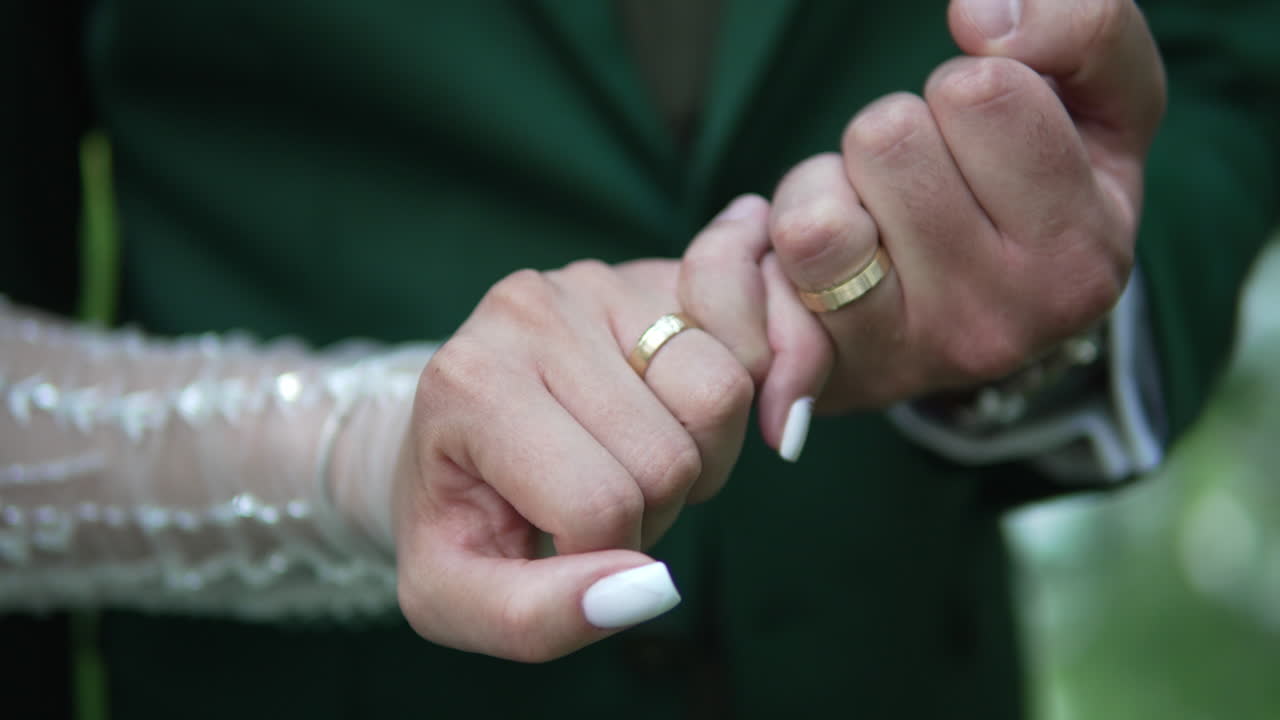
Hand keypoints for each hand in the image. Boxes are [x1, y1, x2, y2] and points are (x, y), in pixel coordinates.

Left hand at [390, 241, 758, 659]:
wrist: (444, 439)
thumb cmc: (454, 520)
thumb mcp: (453, 599)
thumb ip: (538, 618)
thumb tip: (652, 589)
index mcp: (470, 384)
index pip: (599, 506)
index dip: (604, 557)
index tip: (559, 545)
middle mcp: (528, 310)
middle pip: (668, 457)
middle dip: (654, 512)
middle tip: (598, 507)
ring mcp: (594, 282)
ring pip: (721, 397)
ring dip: (699, 459)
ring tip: (632, 464)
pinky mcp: (648, 276)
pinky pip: (744, 350)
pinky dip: (727, 410)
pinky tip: (668, 423)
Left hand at [685, 0, 1165, 454]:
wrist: (958, 320)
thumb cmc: (1025, 191)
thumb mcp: (1098, 105)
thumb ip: (1085, 28)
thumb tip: (979, 17)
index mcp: (1084, 252)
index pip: (982, 91)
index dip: (969, 87)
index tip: (985, 136)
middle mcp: (1003, 321)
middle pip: (887, 138)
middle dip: (892, 135)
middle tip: (920, 183)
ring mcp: (908, 355)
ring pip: (816, 209)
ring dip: (829, 186)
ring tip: (872, 218)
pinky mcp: (826, 370)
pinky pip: (761, 260)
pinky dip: (773, 230)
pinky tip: (817, 259)